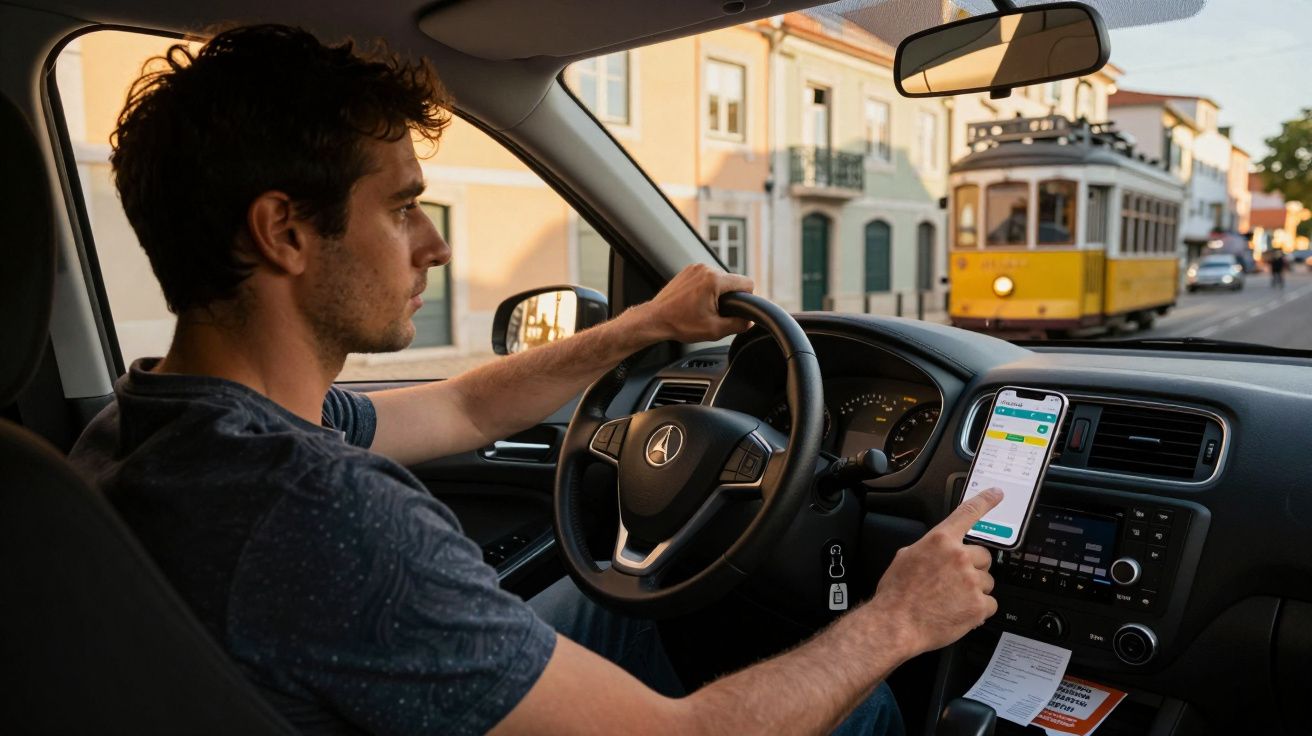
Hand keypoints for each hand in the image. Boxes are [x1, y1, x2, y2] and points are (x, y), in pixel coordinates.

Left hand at [637, 264, 753, 342]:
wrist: (655, 320)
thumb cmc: (680, 324)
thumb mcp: (715, 330)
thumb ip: (738, 324)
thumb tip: (749, 321)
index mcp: (714, 280)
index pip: (747, 283)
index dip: (747, 298)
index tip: (737, 309)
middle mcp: (706, 269)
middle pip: (732, 281)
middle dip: (729, 297)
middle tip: (715, 313)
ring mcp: (695, 267)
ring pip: (720, 279)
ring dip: (717, 292)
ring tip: (703, 307)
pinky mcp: (688, 270)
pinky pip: (707, 277)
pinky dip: (706, 288)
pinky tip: (696, 301)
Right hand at [865, 488, 1003, 655]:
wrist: (896, 623)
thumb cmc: (897, 594)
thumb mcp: (906, 558)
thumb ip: (929, 549)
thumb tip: (937, 550)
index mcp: (940, 541)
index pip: (967, 513)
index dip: (985, 501)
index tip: (997, 493)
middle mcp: (958, 557)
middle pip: (983, 556)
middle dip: (973, 567)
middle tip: (955, 581)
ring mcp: (971, 581)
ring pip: (987, 581)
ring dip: (975, 590)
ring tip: (952, 600)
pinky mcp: (978, 605)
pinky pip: (990, 604)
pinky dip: (978, 610)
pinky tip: (959, 612)